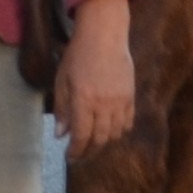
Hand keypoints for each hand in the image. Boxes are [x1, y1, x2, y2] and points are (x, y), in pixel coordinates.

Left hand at [52, 0, 136, 145]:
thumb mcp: (62, 80)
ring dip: (103, 144)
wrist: (104, 36)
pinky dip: (118, 132)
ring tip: (93, 145)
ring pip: (114, 134)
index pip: (81, 136)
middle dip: (89, 152)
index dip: (76, 151)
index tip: (70, 157)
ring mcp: (120, 101)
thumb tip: (61, 135)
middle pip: (99, 140)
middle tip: (81, 156)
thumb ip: (62, 109)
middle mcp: (103, 104)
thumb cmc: (78, 55)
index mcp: (83, 100)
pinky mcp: (131, 97)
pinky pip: (127, 123)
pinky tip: (109, 132)